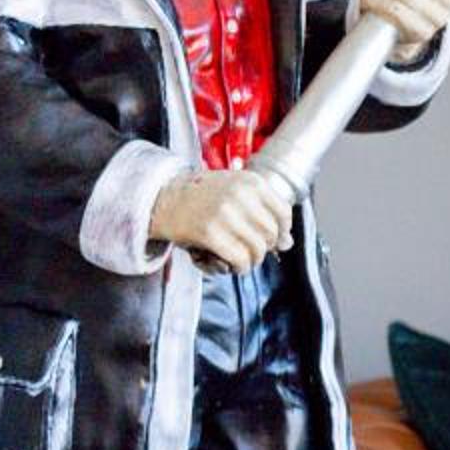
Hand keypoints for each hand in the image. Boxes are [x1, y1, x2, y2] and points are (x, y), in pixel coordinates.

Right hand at [150, 166, 294, 271]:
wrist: (162, 199)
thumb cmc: (199, 196)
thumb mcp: (234, 191)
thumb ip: (261, 212)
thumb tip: (287, 243)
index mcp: (250, 181)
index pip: (283, 212)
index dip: (282, 231)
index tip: (273, 239)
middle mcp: (241, 195)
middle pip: (271, 233)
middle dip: (264, 248)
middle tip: (251, 252)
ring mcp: (225, 214)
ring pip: (257, 249)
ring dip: (251, 261)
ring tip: (239, 260)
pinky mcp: (210, 233)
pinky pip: (239, 259)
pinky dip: (238, 267)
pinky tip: (229, 265)